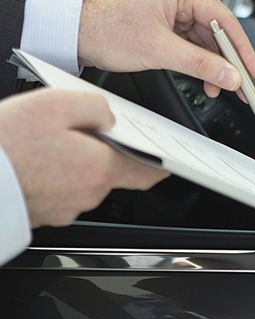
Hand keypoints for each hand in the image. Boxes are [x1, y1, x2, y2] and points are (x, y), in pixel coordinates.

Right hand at [0, 89, 167, 226]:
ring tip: (43, 139)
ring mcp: (61, 210)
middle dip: (101, 149)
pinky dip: (51, 173)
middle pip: (109, 170)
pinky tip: (30, 156)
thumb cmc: (3, 143)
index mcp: (99, 169)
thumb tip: (109, 116)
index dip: (163, 161)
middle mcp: (86, 195)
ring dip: (72, 160)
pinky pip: (55, 189)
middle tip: (78, 127)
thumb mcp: (55, 104)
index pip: (148, 171)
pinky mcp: (38, 215)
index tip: (173, 156)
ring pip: (80, 179)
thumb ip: (95, 107)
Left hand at [77, 0, 254, 97]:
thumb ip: (199, 65)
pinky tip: (204, 78)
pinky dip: (198, 61)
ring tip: (220, 86)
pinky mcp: (163, 21)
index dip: (242, 49)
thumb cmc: (103, 28)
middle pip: (217, 31)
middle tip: (241, 84)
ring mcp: (171, 8)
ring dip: (212, 64)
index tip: (252, 70)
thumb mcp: (158, 50)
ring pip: (204, 40)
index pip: (224, 20)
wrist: (70, 31)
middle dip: (227, 60)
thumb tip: (229, 75)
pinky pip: (190, 42)